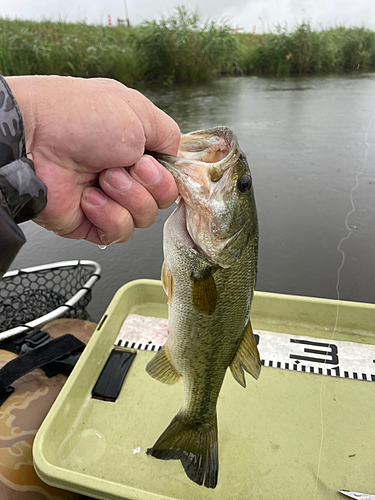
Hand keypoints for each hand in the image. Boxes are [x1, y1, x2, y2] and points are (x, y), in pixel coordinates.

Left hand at [6, 76, 179, 244]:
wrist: (36, 138)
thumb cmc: (82, 116)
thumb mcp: (139, 112)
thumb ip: (169, 135)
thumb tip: (177, 157)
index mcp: (138, 149)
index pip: (171, 176)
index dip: (169, 176)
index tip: (154, 162)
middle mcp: (126, 175)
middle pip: (163, 200)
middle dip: (149, 184)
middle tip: (124, 164)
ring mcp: (109, 200)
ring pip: (144, 218)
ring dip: (127, 197)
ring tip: (103, 178)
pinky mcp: (91, 223)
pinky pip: (119, 232)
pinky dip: (108, 215)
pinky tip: (89, 198)